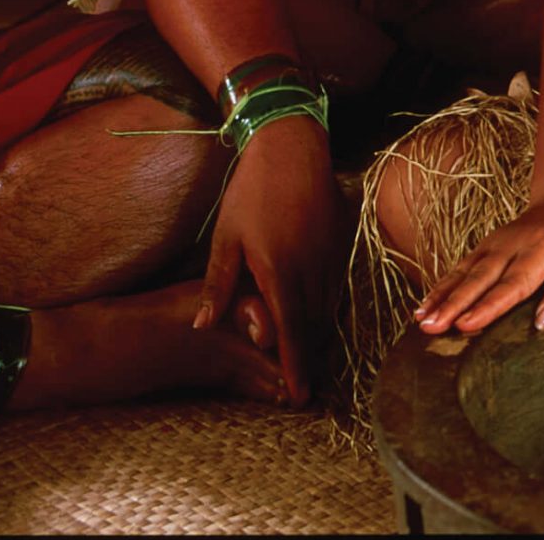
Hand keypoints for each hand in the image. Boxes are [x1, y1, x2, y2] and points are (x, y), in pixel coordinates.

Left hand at [200, 117, 339, 405]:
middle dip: (310, 359)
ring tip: (312, 361)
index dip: (295, 366)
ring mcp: (331, 253)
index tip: (300, 396)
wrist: (292, 146)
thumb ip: (218, 284)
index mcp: (279, 271)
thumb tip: (202, 326)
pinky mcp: (341, 240)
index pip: (290, 331)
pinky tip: (321, 316)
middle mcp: (311, 268)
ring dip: (320, 335)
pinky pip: (337, 285)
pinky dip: (329, 307)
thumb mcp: (226, 237)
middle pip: (314, 326)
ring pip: (329, 307)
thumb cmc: (252, 190)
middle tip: (304, 388)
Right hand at [416, 191, 543, 336]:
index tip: (467, 324)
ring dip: (441, 297)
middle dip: (454, 304)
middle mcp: (514, 243)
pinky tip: (423, 308)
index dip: (490, 305)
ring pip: (465, 273)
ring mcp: (496, 244)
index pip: (515, 281)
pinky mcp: (486, 248)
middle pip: (482, 278)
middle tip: (432, 328)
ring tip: (421, 322)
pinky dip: (441, 287)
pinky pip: (461, 269)